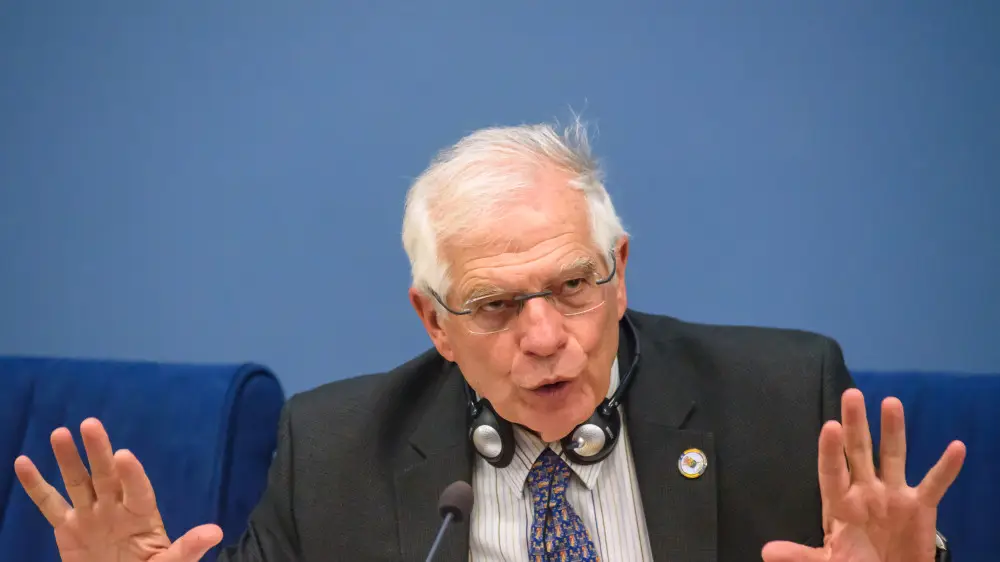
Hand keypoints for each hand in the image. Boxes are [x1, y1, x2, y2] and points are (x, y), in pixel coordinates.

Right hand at [14, 418, 222, 561]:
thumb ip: (187, 547)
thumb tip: (216, 532)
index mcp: (143, 515)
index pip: (137, 491)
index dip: (132, 474)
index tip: (124, 455)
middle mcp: (115, 507)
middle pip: (106, 476)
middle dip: (98, 451)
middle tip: (91, 424)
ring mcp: (91, 514)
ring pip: (78, 482)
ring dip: (68, 458)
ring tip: (60, 433)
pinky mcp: (68, 526)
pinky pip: (50, 503)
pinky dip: (36, 484)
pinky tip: (24, 462)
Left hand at [762, 388, 965, 561]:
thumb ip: (801, 556)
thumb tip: (767, 552)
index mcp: (840, 502)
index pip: (832, 471)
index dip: (830, 450)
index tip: (830, 425)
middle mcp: (865, 490)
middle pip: (858, 452)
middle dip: (855, 425)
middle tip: (851, 394)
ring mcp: (892, 495)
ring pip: (892, 456)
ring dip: (893, 430)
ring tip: (891, 402)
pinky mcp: (919, 506)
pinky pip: (934, 484)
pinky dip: (946, 468)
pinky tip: (956, 447)